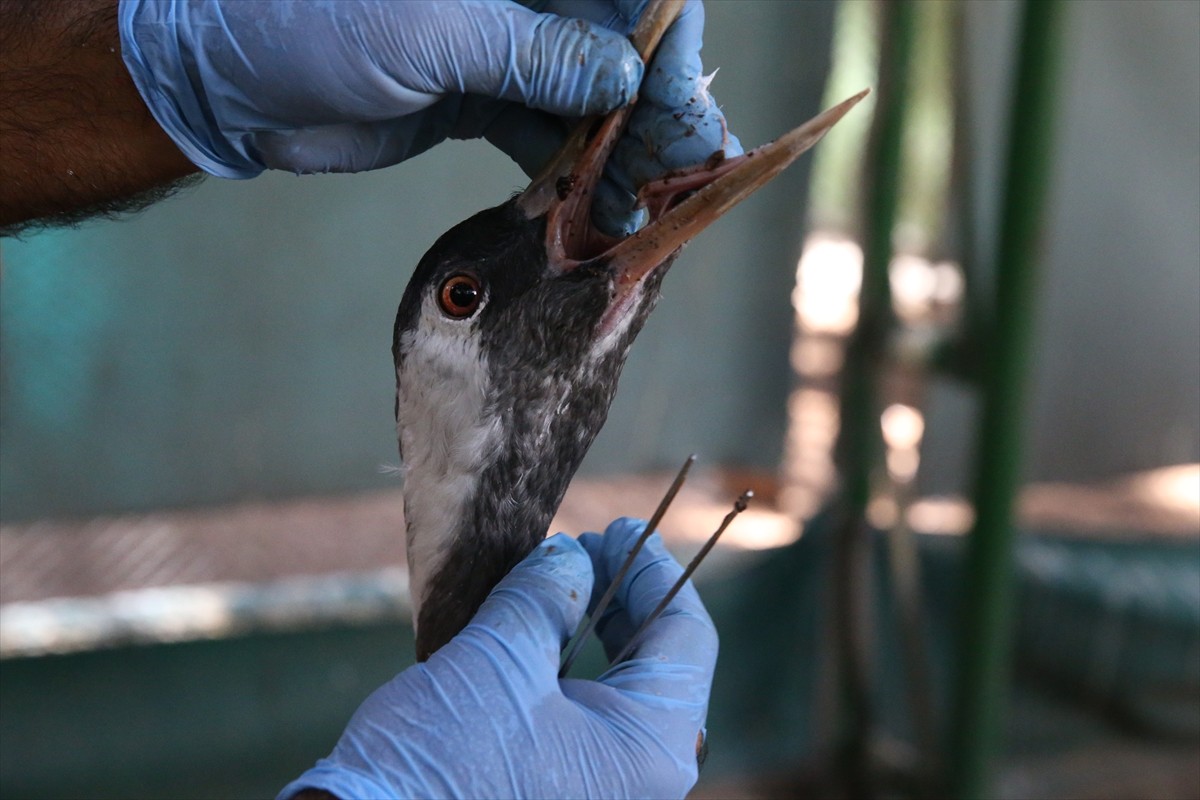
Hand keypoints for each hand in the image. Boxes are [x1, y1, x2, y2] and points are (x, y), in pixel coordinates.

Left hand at [119, 0, 739, 234]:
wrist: (227, 80)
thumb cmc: (307, 20)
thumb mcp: (430, 33)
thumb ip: (534, 53)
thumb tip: (626, 77)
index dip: (665, 36)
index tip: (682, 97)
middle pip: (618, 42)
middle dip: (656, 104)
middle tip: (684, 171)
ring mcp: (497, 44)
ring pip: (588, 92)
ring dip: (622, 148)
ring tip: (648, 205)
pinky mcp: (476, 95)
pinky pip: (545, 129)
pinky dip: (574, 169)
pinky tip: (597, 206)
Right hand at [278, 518, 717, 799]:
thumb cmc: (441, 763)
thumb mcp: (499, 660)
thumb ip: (547, 597)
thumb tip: (571, 559)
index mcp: (651, 748)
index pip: (685, 637)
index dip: (656, 571)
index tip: (623, 527)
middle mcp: (644, 777)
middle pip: (660, 664)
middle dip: (625, 597)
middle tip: (586, 547)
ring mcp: (605, 788)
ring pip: (623, 690)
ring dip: (596, 628)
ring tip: (558, 582)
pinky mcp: (565, 791)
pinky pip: (590, 719)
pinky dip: (572, 668)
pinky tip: (538, 634)